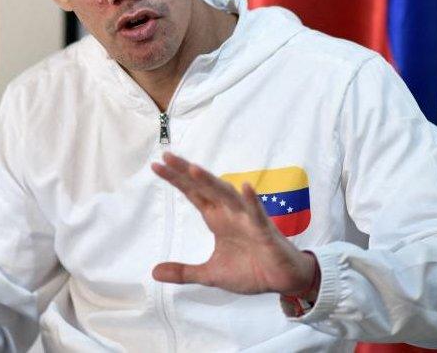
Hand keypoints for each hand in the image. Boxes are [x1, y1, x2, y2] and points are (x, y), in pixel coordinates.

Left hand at [151, 153, 319, 297]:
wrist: (282, 280)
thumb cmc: (251, 270)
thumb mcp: (211, 275)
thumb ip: (184, 271)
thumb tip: (154, 272)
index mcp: (217, 218)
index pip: (193, 193)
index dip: (176, 180)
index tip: (156, 166)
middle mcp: (230, 213)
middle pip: (205, 188)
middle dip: (186, 172)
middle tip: (167, 156)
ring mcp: (248, 219)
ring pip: (227, 196)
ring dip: (211, 182)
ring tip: (193, 168)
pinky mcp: (265, 231)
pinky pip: (258, 215)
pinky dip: (252, 201)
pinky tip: (245, 187)